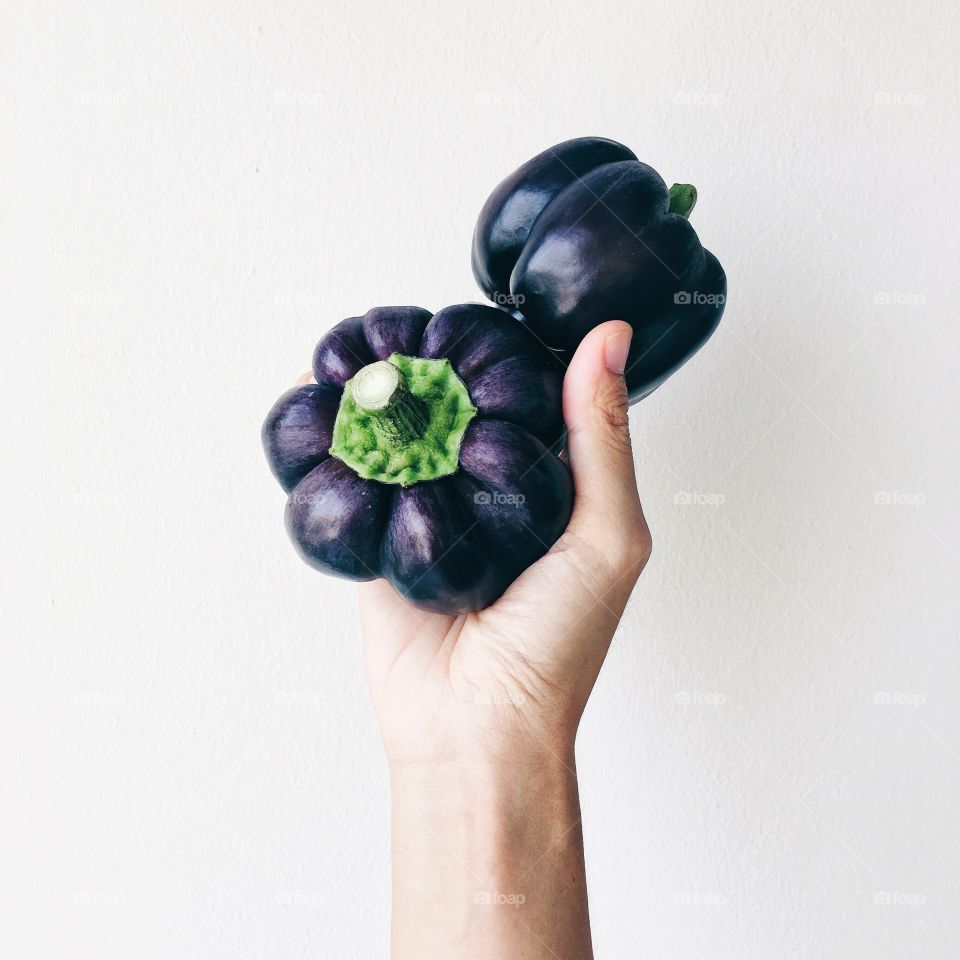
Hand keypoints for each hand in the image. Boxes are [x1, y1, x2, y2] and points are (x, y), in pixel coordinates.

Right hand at [360, 320, 651, 769]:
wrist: (475, 729)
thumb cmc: (556, 646)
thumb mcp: (608, 536)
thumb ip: (602, 439)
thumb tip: (607, 338)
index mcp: (549, 490)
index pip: (530, 402)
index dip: (513, 355)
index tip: (491, 307)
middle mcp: (488, 496)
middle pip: (460, 413)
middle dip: (439, 371)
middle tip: (418, 324)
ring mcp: (429, 514)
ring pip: (404, 437)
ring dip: (386, 398)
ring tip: (370, 350)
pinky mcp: (378, 538)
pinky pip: (357, 479)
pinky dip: (342, 442)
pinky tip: (330, 400)